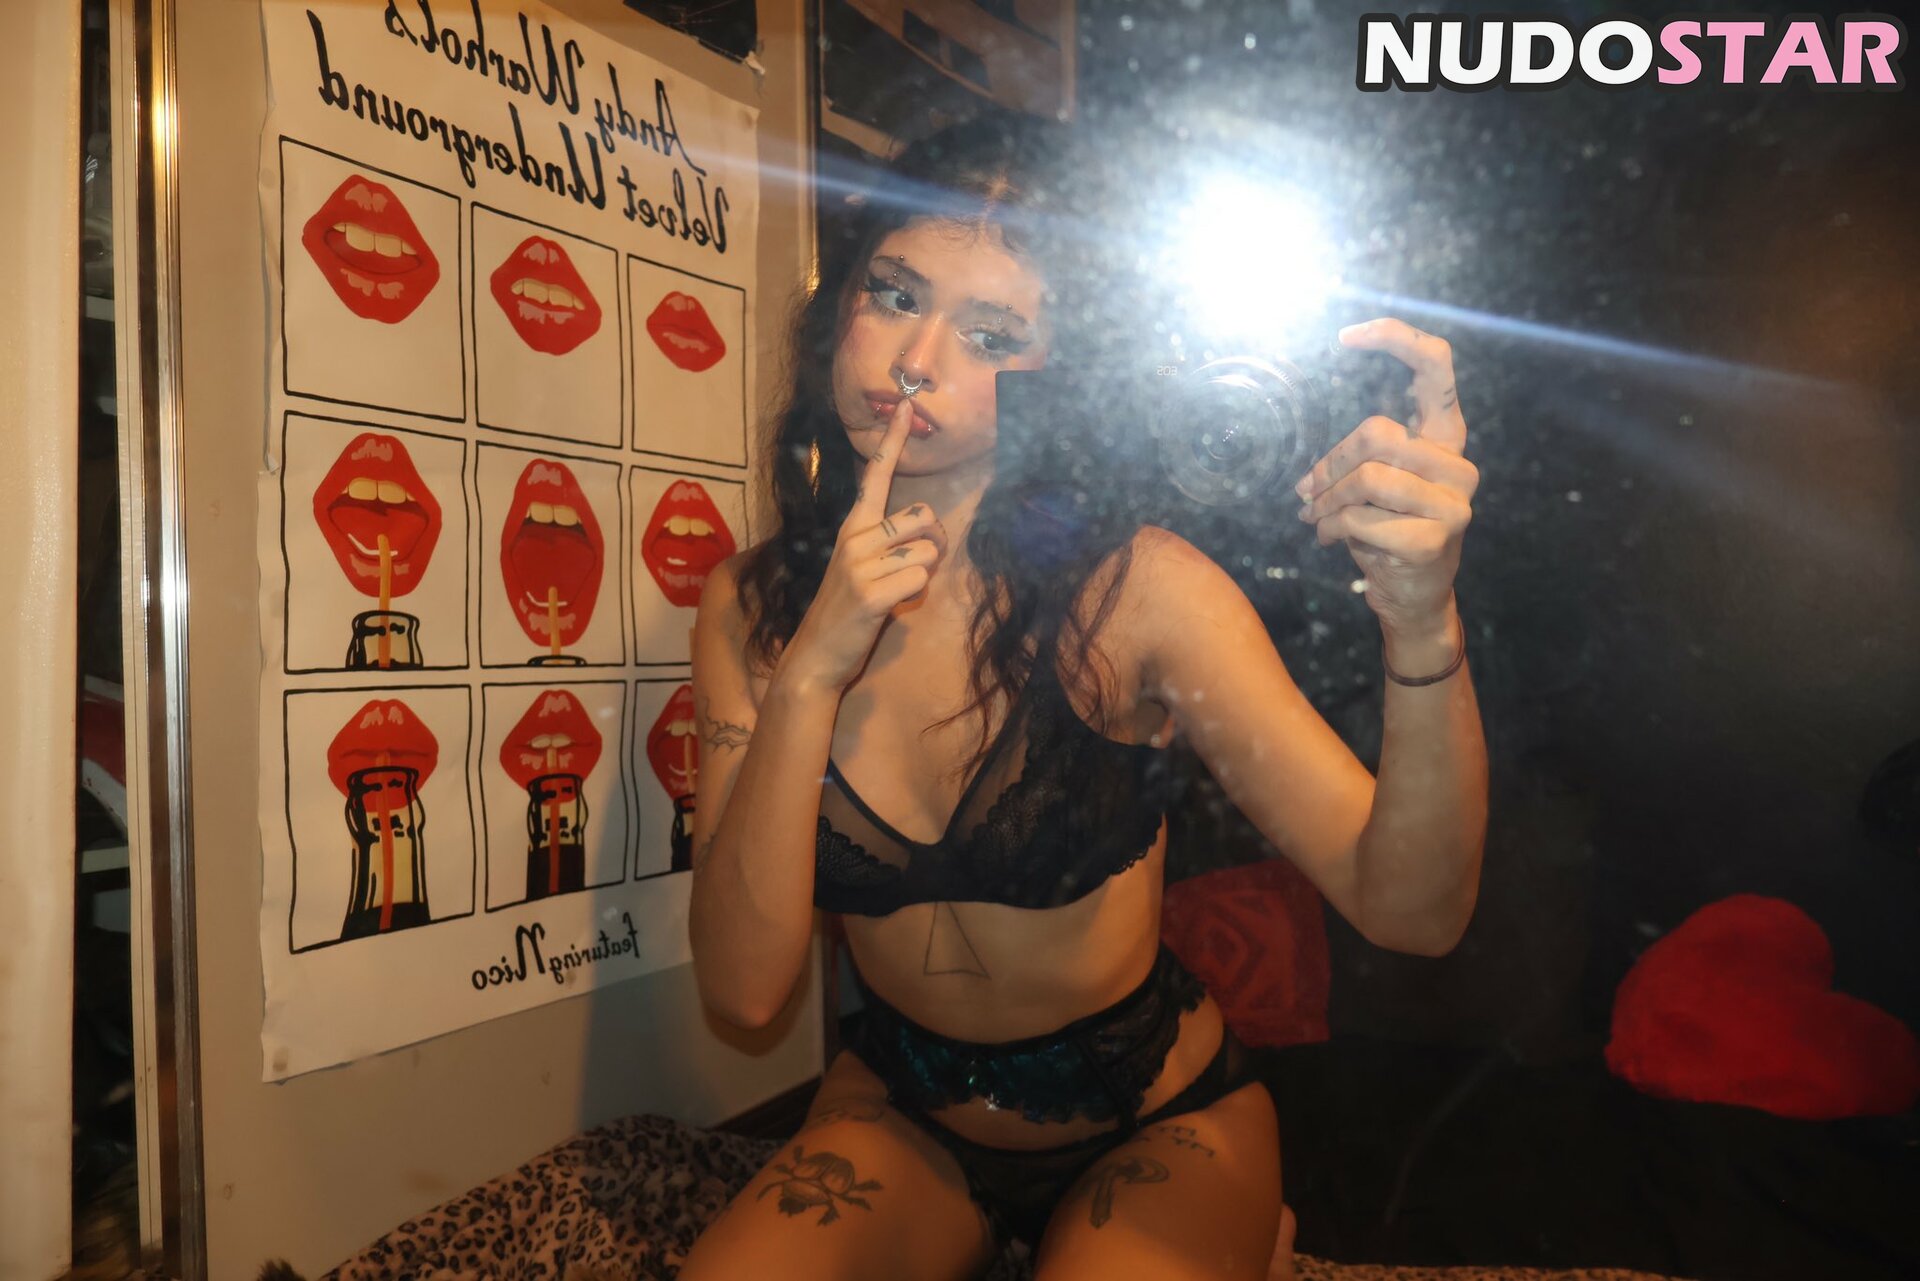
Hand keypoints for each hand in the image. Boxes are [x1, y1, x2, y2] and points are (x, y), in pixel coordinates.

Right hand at [780, 399, 949, 691]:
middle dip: (933, 542)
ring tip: (896, 590)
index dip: (893, 439)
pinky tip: (891, 607)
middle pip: (923, 516)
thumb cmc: (846, 612)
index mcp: (852, 528)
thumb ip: (886, 546)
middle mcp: (854, 538)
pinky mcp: (870, 592)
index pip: (876, 475)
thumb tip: (927, 535)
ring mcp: (859, 564)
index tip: (906, 405)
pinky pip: (919, 578)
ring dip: (923, 572)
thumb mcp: (860, 569)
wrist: (816, 657)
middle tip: (915, 566)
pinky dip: (915, 595)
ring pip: (927, 550)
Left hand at [1294, 317, 1477, 636]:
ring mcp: (1452, 505)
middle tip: (1306, 491)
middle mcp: (1458, 466)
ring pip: (1366, 478)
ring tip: (1314, 517)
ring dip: (1325, 502)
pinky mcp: (1432, 540)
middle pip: (1377, 433)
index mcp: (1446, 439)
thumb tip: (1307, 476)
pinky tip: (1329, 539)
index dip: (1395, 339)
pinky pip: (1360, 519)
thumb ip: (1356, 461)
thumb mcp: (1375, 487)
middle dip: (1330, 464)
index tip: (1347, 335)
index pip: (1435, 367)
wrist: (1414, 596)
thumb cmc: (1390, 531)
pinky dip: (1331, 529)